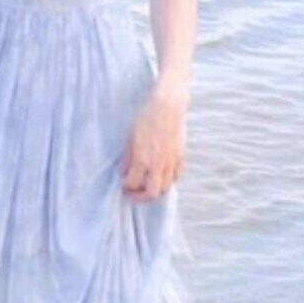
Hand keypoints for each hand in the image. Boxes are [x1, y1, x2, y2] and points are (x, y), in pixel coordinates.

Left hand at [120, 87, 187, 201]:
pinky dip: (167, 180)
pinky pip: (175, 177)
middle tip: (133, 193)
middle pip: (152, 193)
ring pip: (166, 188)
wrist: (168, 105)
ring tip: (146, 185)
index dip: (126, 186)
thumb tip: (124, 172)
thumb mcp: (129, 136)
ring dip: (155, 190)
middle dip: (140, 197)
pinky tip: (159, 175)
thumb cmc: (146, 117)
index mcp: (143, 159)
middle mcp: (158, 163)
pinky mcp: (181, 156)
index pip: (132, 184)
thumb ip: (127, 157)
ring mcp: (171, 161)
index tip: (123, 183)